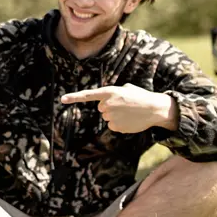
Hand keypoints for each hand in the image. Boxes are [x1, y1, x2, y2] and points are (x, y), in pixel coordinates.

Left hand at [61, 83, 178, 133]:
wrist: (154, 108)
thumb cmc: (141, 96)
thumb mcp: (126, 88)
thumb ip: (114, 93)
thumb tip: (107, 102)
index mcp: (109, 92)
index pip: (88, 95)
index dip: (74, 97)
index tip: (62, 99)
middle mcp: (107, 104)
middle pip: (101, 108)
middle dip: (111, 107)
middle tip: (125, 105)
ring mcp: (111, 117)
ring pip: (108, 117)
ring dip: (116, 115)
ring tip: (130, 112)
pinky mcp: (115, 127)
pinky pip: (113, 126)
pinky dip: (120, 124)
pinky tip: (130, 120)